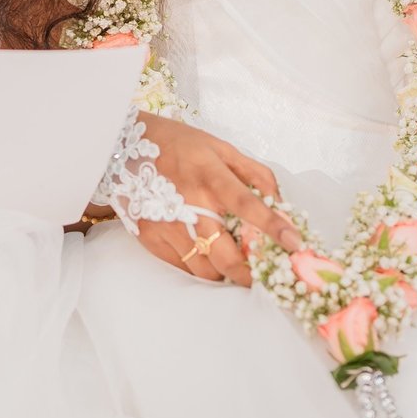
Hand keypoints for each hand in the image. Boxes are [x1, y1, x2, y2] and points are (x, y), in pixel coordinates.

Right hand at [134, 113, 302, 286]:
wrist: (120, 145)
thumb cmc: (177, 144)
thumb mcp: (220, 147)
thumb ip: (254, 174)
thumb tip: (281, 205)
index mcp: (209, 175)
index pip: (247, 205)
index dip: (273, 227)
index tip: (295, 244)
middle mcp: (188, 204)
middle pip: (226, 257)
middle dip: (249, 273)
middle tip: (259, 273)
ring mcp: (167, 225)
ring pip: (206, 270)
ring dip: (224, 271)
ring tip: (230, 259)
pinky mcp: (150, 238)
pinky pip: (183, 268)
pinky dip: (200, 266)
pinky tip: (204, 252)